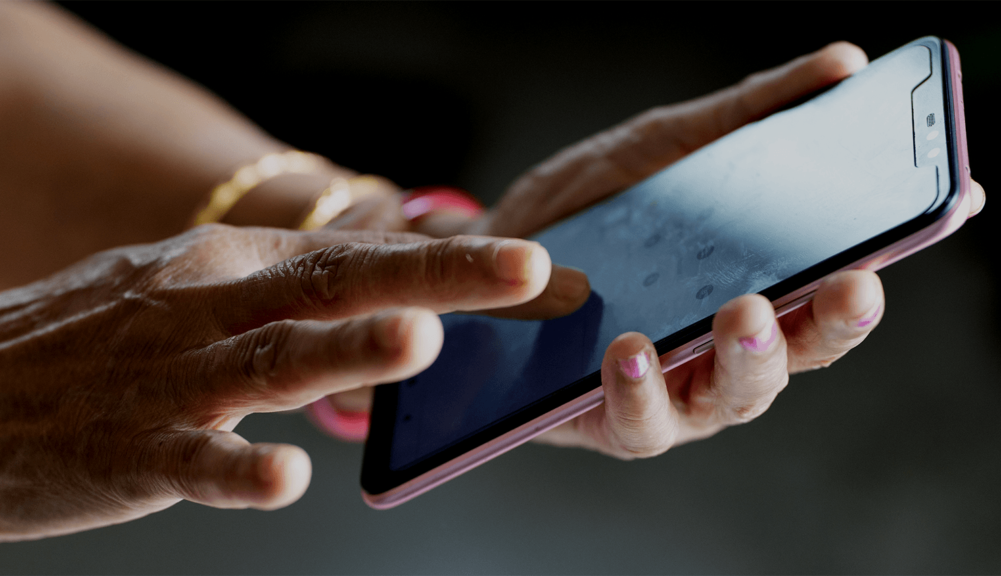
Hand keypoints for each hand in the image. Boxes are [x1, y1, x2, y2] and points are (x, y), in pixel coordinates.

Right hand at [0, 223, 588, 540]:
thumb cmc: (95, 342)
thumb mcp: (191, 293)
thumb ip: (286, 299)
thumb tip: (394, 306)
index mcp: (228, 266)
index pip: (353, 253)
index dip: (447, 258)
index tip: (531, 264)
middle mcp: (207, 307)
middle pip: (334, 286)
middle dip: (433, 278)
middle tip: (523, 271)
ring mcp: (168, 379)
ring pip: (272, 361)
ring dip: (348, 353)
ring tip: (418, 346)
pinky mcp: (127, 451)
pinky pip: (192, 462)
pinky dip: (238, 469)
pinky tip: (286, 480)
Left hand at [408, 43, 986, 454]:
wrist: (494, 255)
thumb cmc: (593, 211)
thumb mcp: (663, 150)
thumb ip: (745, 118)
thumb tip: (843, 64)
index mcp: (757, 289)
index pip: (836, 285)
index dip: (892, 254)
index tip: (947, 208)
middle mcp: (727, 352)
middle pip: (801, 354)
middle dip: (829, 322)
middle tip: (845, 282)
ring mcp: (675, 394)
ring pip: (731, 400)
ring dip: (747, 361)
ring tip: (740, 312)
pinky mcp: (611, 420)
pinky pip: (637, 422)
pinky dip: (640, 391)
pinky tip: (630, 350)